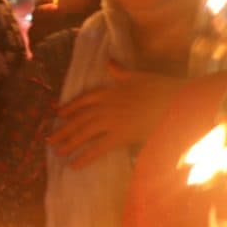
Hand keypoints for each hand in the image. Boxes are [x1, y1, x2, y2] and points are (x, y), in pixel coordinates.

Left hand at [48, 66, 179, 168]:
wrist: (176, 101)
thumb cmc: (161, 88)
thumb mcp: (138, 76)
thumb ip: (120, 72)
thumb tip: (109, 62)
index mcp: (111, 90)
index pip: (84, 100)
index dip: (70, 107)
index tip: (58, 114)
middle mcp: (106, 106)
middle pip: (79, 119)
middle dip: (63, 129)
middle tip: (50, 140)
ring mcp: (112, 121)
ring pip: (84, 133)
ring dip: (69, 143)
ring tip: (57, 153)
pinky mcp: (120, 136)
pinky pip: (97, 149)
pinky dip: (84, 157)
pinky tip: (73, 165)